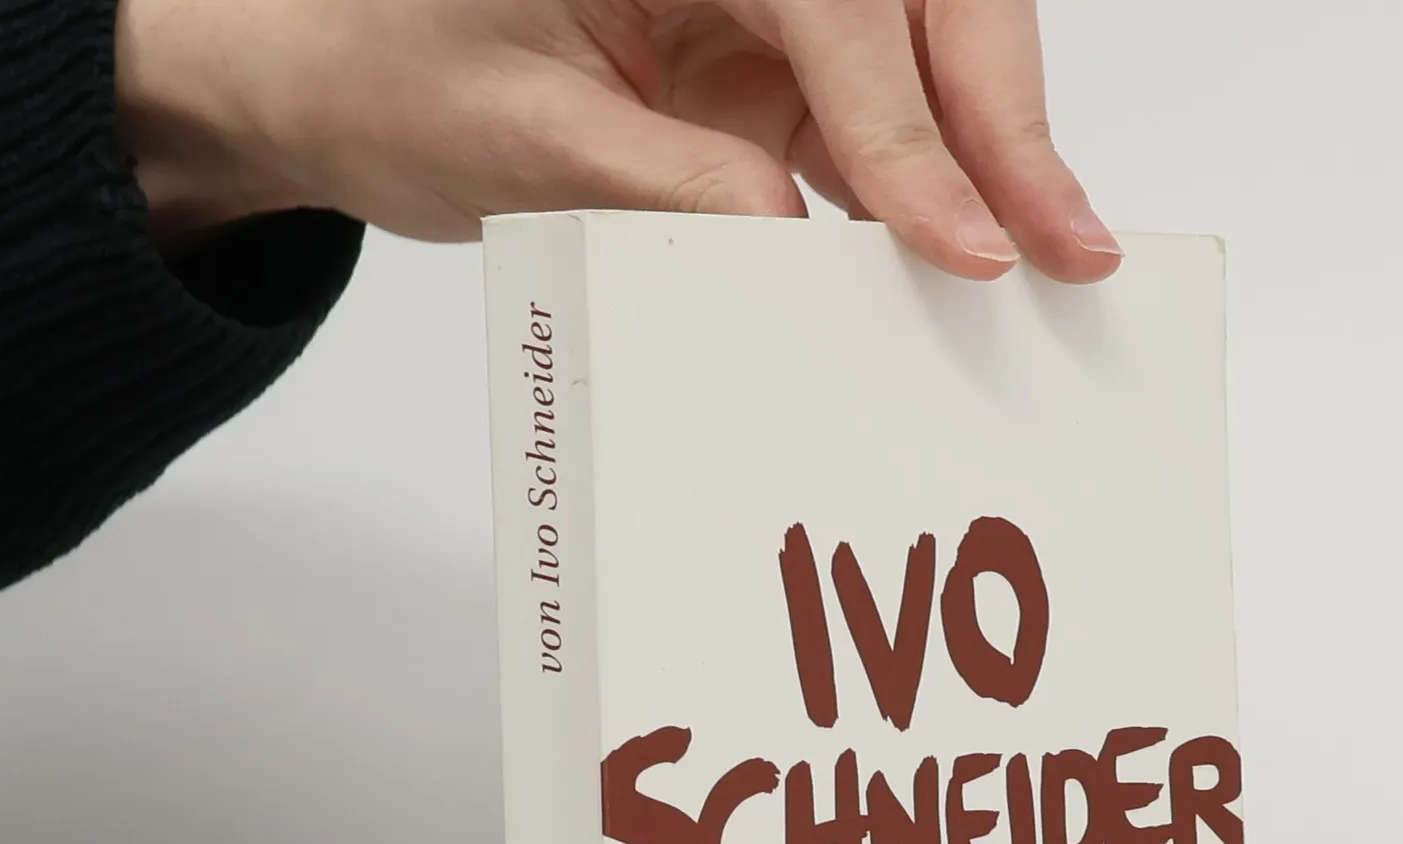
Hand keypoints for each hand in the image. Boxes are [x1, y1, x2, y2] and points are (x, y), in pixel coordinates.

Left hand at [114, 0, 1121, 282]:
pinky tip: (959, 253)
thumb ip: (668, 188)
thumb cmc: (391, 69)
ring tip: (1042, 259)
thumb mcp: (521, 140)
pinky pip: (877, 109)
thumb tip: (798, 243)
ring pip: (925, 47)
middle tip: (1069, 245)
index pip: (836, 4)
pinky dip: (924, 184)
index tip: (966, 244)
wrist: (333, 76)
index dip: (908, 132)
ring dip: (987, 151)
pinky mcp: (771, 57)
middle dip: (1002, 119)